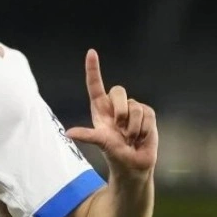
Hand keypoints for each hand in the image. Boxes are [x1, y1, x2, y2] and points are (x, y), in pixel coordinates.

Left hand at [65, 49, 157, 177]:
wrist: (133, 164)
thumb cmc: (113, 153)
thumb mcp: (100, 143)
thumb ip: (87, 136)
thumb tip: (68, 133)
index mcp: (100, 108)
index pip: (95, 84)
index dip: (93, 68)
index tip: (91, 52)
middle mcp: (115, 105)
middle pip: (118, 90)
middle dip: (120, 110)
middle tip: (120, 129)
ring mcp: (132, 109)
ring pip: (134, 106)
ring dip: (133, 126)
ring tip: (130, 137)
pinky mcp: (147, 114)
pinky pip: (147, 114)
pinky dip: (144, 128)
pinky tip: (141, 136)